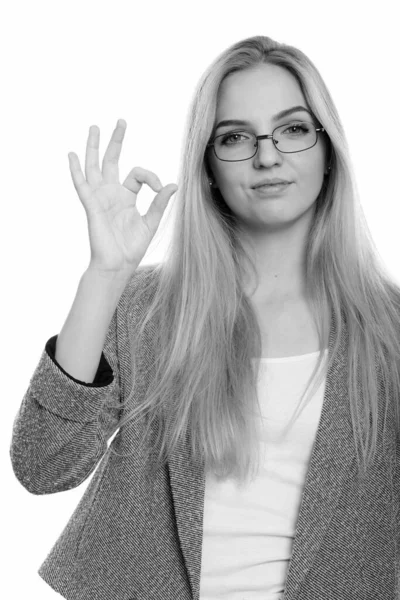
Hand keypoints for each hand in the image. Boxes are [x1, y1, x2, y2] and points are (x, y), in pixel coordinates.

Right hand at [68, 118, 177, 277]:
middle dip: (116, 140)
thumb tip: (173, 185)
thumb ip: (159, 203)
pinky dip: (76, 170)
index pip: (138, 174)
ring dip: (94, 147)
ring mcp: (100, 198)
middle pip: (112, 160)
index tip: (161, 188)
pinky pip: (81, 184)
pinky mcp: (92, 205)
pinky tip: (72, 155)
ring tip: (94, 127)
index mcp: (127, 197)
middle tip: (121, 121)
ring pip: (95, 166)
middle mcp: (112, 193)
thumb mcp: (150, 222)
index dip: (152, 177)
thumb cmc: (132, 248)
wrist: (117, 265)